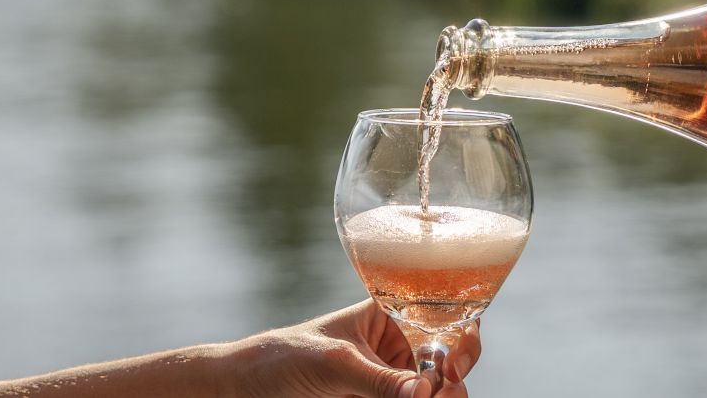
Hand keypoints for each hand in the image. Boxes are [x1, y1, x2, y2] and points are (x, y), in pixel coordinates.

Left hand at [225, 301, 482, 397]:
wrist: (246, 390)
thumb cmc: (285, 359)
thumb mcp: (334, 364)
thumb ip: (379, 380)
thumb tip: (425, 393)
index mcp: (391, 316)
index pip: (441, 320)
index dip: (460, 339)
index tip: (455, 364)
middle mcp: (398, 348)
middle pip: (447, 364)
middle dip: (452, 382)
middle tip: (443, 395)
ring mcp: (391, 381)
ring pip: (433, 393)